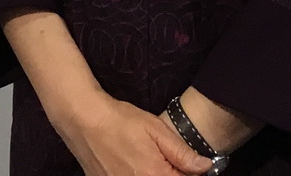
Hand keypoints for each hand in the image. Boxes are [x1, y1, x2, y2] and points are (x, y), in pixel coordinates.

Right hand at [57, 91, 214, 175]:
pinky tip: (134, 164)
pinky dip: (140, 175)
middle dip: (172, 173)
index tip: (189, 165)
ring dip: (155, 174)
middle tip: (163, 160)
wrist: (84, 121)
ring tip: (146, 160)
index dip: (190, 173)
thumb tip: (206, 167)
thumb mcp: (156, 130)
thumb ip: (182, 153)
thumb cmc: (120, 121)